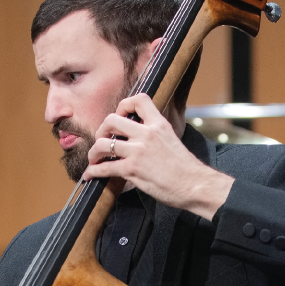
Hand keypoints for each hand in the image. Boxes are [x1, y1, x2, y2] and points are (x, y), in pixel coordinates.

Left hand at [83, 93, 234, 220]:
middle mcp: (146, 134)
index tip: (120, 116)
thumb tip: (138, 137)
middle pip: (111, 120)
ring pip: (102, 144)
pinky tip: (89, 175)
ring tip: (93, 159)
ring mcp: (138, 151)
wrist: (195, 185)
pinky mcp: (132, 169)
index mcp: (158, 124)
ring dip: (93, 152)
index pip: (138, 100)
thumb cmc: (185, 168)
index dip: (123, 105)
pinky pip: (104, 167)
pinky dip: (92, 172)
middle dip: (101, 130)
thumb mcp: (172, 140)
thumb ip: (155, 134)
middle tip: (102, 140)